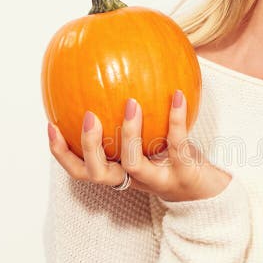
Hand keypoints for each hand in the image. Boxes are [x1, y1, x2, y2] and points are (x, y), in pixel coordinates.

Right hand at [48, 90, 231, 202]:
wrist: (211, 190)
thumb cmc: (176, 158)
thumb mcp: (151, 140)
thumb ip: (131, 119)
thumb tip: (117, 71)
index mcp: (120, 172)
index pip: (81, 170)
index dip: (62, 153)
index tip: (51, 125)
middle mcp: (134, 180)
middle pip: (98, 173)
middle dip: (89, 146)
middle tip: (88, 116)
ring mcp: (158, 179)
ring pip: (134, 164)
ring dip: (129, 134)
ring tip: (131, 104)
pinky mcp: (183, 173)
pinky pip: (177, 144)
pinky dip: (176, 119)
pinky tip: (177, 94)